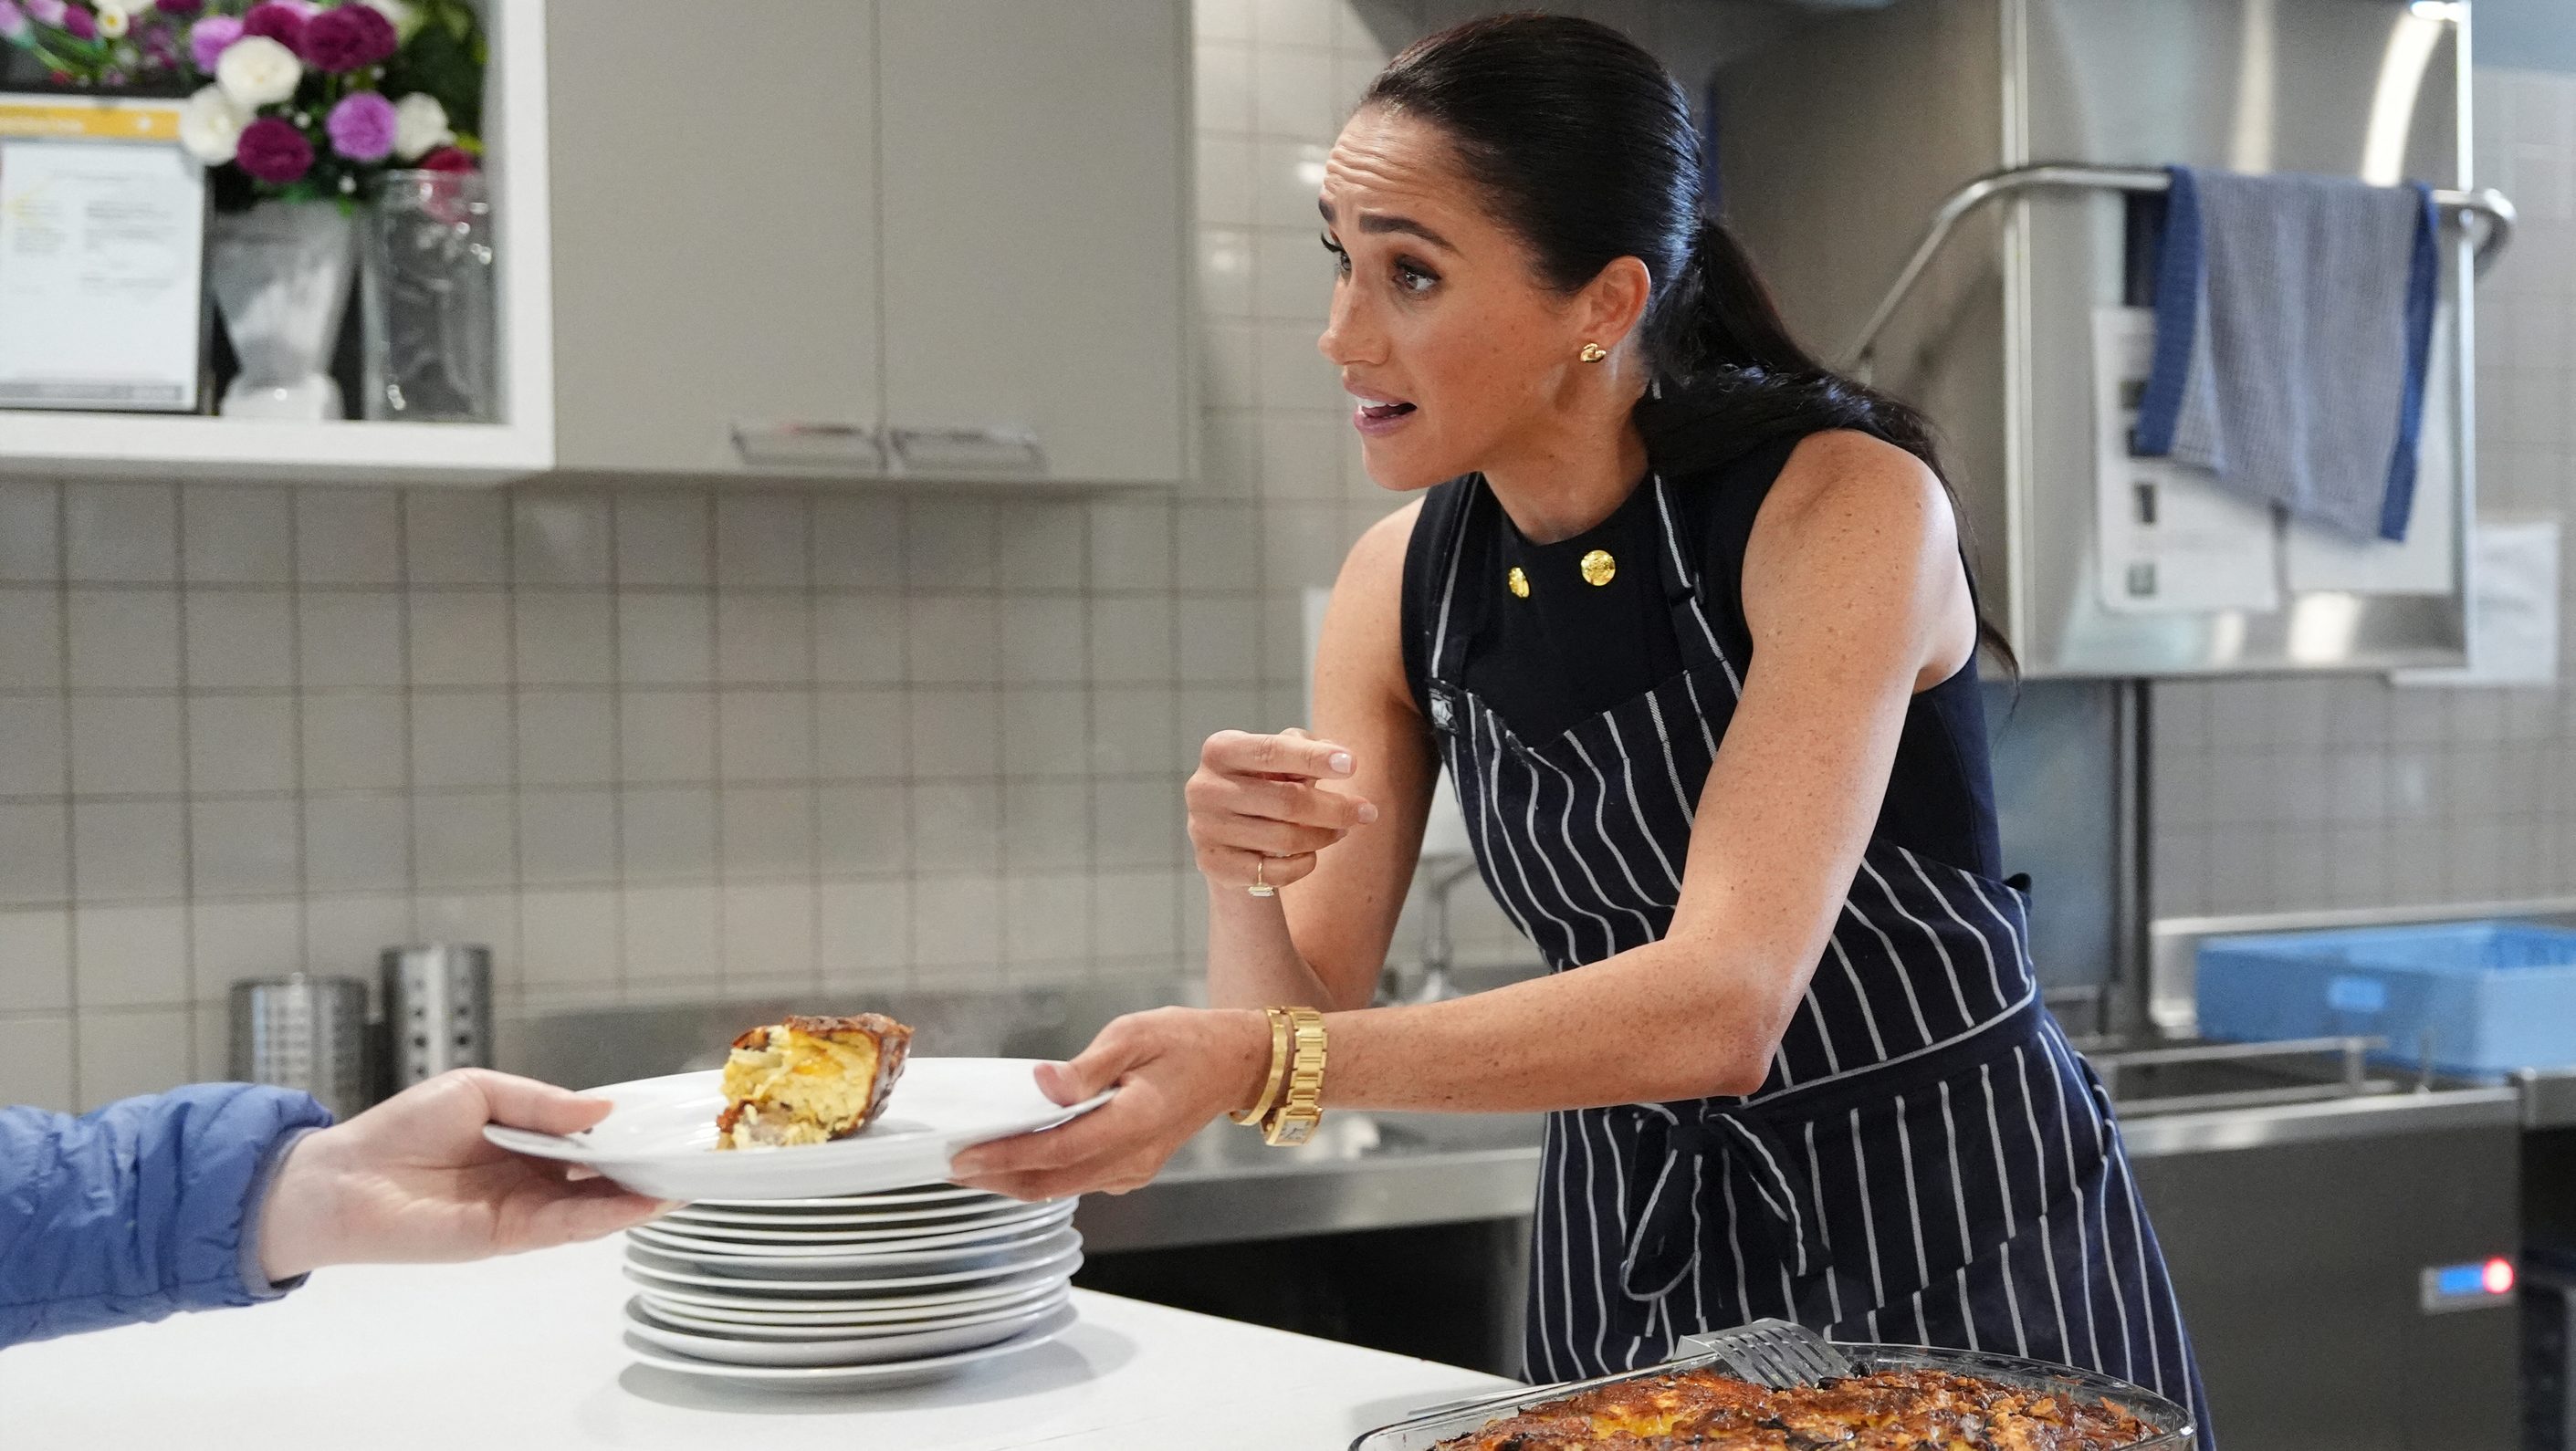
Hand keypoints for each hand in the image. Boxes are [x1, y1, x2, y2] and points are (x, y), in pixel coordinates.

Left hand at [257, 1069, 672, 1281]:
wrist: (341, 1179)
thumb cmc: (400, 1129)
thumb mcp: (477, 1091)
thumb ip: (541, 1103)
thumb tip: (602, 1112)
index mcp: (525, 1140)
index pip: (588, 1139)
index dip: (628, 1133)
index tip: (671, 1126)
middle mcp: (531, 1177)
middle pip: (600, 1175)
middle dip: (644, 1168)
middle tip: (694, 1159)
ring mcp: (522, 1209)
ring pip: (592, 1205)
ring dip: (637, 1197)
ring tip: (683, 1185)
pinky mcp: (506, 1237)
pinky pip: (564, 1226)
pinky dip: (604, 1217)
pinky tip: (639, 1204)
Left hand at [948, 1007, 1271, 1200]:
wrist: (1234, 1065)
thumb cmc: (1186, 1042)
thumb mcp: (1135, 1034)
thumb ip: (1086, 1066)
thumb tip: (1042, 1083)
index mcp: (1136, 1122)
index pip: (1057, 1150)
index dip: (1006, 1157)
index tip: (964, 1156)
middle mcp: (1134, 1157)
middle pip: (1053, 1182)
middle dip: (998, 1178)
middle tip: (953, 1166)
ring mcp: (1133, 1170)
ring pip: (1063, 1187)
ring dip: (1015, 1180)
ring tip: (973, 1165)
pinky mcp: (1131, 1170)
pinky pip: (1078, 1181)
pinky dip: (1041, 1175)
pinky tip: (1015, 1159)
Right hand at [1186, 727, 1377, 893]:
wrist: (1227, 833)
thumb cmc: (1263, 784)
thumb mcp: (1278, 759)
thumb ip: (1304, 748)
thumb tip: (1338, 755)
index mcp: (1220, 751)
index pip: (1272, 751)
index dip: (1313, 758)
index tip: (1352, 764)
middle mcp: (1205, 788)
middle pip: (1286, 800)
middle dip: (1335, 808)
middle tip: (1367, 811)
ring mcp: (1205, 829)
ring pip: (1285, 839)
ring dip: (1324, 835)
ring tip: (1343, 830)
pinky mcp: (1214, 865)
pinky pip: (1274, 872)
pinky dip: (1303, 864)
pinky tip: (1312, 854)